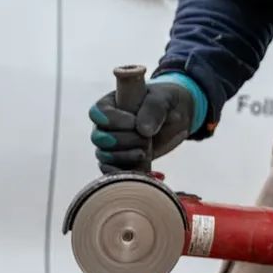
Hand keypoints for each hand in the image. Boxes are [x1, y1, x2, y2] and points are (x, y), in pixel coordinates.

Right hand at [89, 71, 205, 172]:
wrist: (175, 122)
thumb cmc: (165, 103)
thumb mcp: (164, 99)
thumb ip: (153, 109)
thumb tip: (143, 130)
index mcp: (111, 104)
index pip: (97, 113)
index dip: (112, 120)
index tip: (134, 122)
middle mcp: (106, 125)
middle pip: (98, 137)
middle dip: (121, 141)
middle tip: (145, 139)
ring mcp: (111, 145)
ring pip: (104, 155)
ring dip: (124, 157)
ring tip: (145, 153)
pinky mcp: (119, 161)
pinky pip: (110, 171)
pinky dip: (121, 172)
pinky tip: (136, 170)